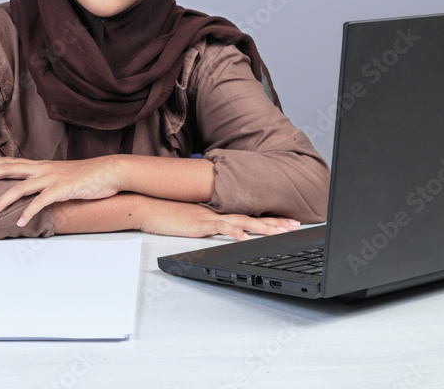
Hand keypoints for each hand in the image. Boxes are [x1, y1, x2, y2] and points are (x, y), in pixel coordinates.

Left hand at [0, 156, 122, 226]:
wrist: (108, 171)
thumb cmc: (85, 176)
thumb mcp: (59, 176)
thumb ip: (43, 181)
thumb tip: (30, 192)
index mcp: (40, 166)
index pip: (9, 161)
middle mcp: (42, 169)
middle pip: (7, 169)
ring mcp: (51, 178)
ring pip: (20, 187)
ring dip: (1, 201)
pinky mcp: (62, 189)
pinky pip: (41, 202)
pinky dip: (28, 212)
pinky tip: (19, 223)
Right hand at [137, 198, 299, 241]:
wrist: (148, 205)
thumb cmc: (167, 212)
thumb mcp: (194, 218)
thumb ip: (209, 222)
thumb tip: (223, 229)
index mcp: (218, 211)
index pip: (249, 214)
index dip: (270, 218)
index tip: (288, 221)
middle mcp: (218, 212)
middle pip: (252, 217)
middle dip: (275, 222)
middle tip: (295, 225)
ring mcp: (209, 217)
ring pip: (242, 221)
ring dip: (262, 227)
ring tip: (280, 231)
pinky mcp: (198, 224)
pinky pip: (219, 227)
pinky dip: (233, 232)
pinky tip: (245, 238)